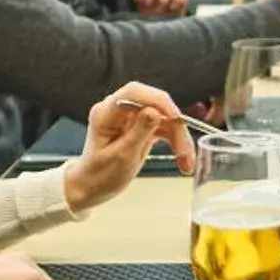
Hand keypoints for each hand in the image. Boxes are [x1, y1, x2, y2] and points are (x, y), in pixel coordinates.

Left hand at [64, 82, 193, 210]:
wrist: (93, 187)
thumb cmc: (100, 175)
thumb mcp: (121, 157)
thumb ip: (138, 132)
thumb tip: (155, 112)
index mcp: (105, 113)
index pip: (133, 93)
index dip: (157, 100)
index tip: (175, 117)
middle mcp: (118, 110)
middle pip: (154, 104)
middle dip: (174, 126)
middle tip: (186, 151)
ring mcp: (130, 117)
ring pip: (164, 117)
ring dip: (179, 137)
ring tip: (187, 161)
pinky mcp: (141, 126)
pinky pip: (164, 127)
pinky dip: (176, 142)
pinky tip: (183, 159)